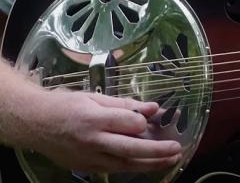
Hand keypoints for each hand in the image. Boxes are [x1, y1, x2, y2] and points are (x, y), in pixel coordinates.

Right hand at [23, 88, 181, 172]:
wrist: (35, 124)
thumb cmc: (67, 106)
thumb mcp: (96, 98)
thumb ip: (126, 104)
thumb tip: (153, 108)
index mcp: (94, 119)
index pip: (128, 124)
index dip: (144, 121)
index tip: (154, 116)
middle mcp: (91, 141)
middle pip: (129, 150)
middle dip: (156, 151)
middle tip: (176, 149)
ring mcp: (88, 158)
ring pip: (124, 165)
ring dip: (150, 164)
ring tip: (171, 160)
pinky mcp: (85, 168)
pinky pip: (113, 169)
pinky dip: (132, 167)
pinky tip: (147, 164)